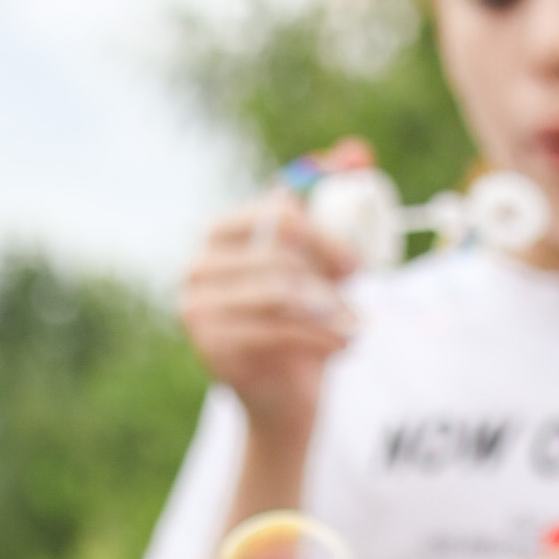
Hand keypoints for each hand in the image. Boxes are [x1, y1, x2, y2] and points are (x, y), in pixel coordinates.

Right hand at [179, 192, 359, 442]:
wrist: (284, 402)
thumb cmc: (303, 327)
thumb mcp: (321, 269)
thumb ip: (332, 212)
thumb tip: (355, 156)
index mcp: (220, 235)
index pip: (276, 213)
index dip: (324, 235)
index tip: (356, 263)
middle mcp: (198, 266)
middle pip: (278, 252)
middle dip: (327, 273)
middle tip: (360, 295)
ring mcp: (198, 308)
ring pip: (279, 291)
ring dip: (328, 309)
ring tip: (355, 325)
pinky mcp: (212, 347)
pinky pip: (276, 330)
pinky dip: (319, 336)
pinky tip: (345, 345)